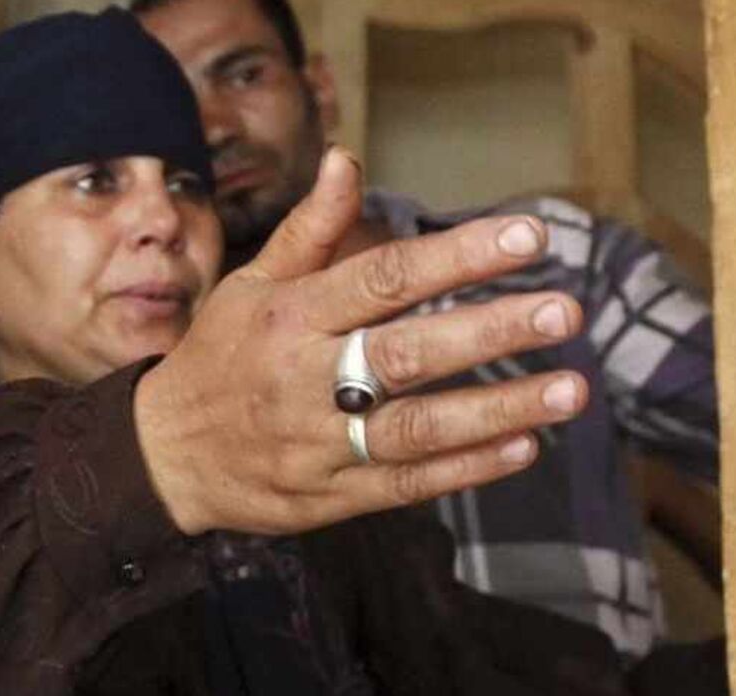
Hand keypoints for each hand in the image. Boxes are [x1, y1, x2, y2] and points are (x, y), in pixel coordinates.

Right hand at [135, 147, 588, 535]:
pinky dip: (467, 468)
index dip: (458, 256)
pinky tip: (523, 446)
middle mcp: (307, 378)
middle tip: (564, 312)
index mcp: (293, 316)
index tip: (529, 237)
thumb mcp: (252, 286)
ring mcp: (319, 443)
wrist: (164, 456)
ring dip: (499, 409)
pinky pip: (406, 483)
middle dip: (491, 332)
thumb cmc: (220, 357)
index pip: (385, 277)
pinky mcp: (330, 496)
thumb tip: (346, 159)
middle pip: (409, 353)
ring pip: (418, 427)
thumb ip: (309, 229)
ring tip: (571, 389)